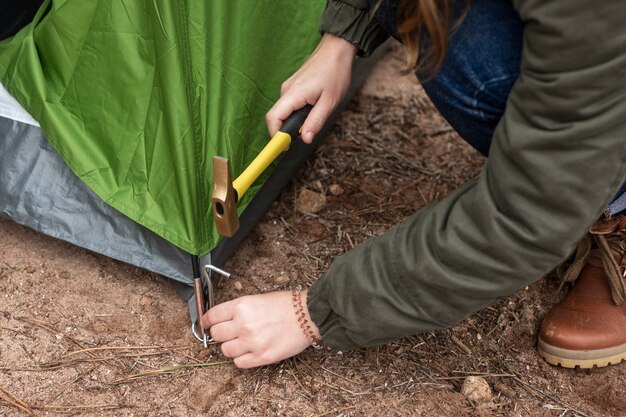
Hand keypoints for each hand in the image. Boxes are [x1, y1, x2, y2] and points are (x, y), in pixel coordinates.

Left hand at [201, 291, 320, 367]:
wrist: (308, 315)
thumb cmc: (285, 305)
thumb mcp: (256, 299)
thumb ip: (238, 310)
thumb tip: (221, 320)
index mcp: (241, 306)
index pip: (211, 317)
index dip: (206, 321)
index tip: (206, 324)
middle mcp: (243, 324)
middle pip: (216, 334)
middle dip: (220, 334)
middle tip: (228, 333)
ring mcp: (252, 342)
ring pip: (225, 351)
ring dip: (231, 347)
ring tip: (243, 342)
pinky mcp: (262, 357)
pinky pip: (239, 363)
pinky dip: (241, 358)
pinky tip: (250, 350)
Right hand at [266, 33, 356, 143]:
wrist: (337, 49)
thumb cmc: (335, 73)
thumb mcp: (329, 102)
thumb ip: (315, 121)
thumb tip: (305, 139)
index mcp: (293, 94)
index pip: (273, 118)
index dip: (275, 136)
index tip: (284, 147)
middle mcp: (286, 90)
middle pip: (276, 117)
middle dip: (284, 131)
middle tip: (300, 140)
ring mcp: (288, 87)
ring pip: (284, 111)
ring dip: (293, 122)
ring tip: (312, 120)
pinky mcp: (293, 86)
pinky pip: (289, 104)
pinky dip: (296, 113)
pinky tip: (312, 110)